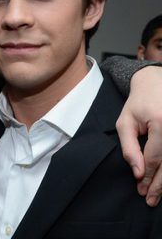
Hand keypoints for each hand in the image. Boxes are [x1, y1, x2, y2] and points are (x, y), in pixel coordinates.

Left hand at [116, 66, 161, 206]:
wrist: (156, 84)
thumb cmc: (138, 103)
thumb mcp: (126, 121)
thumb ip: (129, 146)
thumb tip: (137, 172)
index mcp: (161, 123)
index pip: (154, 157)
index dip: (147, 175)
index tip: (140, 189)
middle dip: (159, 184)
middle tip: (150, 199)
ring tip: (158, 195)